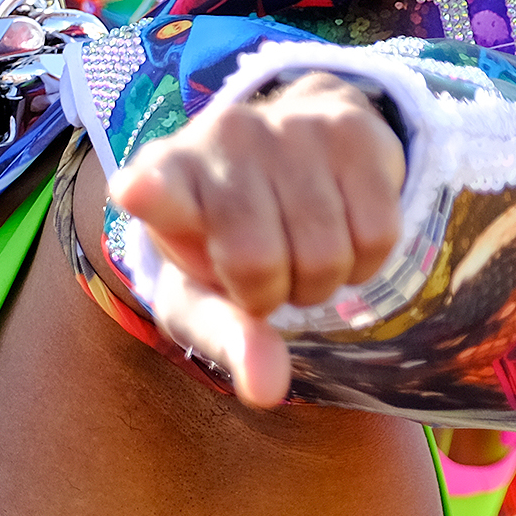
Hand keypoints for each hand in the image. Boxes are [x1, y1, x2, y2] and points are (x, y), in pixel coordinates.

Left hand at [109, 71, 406, 405]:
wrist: (287, 156)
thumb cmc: (227, 241)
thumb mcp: (204, 294)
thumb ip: (224, 339)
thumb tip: (267, 389)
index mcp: (163, 179)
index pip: (156, 188)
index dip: (149, 193)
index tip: (138, 191)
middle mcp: (221, 137)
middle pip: (257, 262)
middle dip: (270, 294)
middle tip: (264, 273)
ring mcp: (287, 126)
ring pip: (325, 253)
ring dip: (320, 280)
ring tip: (299, 250)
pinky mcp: (350, 127)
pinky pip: (376, 235)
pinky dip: (365, 262)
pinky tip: (341, 233)